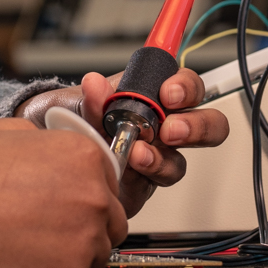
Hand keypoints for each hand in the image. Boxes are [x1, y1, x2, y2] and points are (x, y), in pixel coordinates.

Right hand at [0, 117, 127, 267]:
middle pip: (111, 216)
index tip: (68, 198)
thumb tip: (44, 145)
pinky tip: (25, 261)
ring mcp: (84, 238)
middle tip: (50, 225)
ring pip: (98, 250)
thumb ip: (35, 137)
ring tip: (33, 244)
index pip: (108, 177)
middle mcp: (93, 194)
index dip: (85, 188)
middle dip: (87, 221)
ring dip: (75, 249)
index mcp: (81, 154)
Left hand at [14, 68, 228, 215]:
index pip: (187, 86)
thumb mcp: (82, 101)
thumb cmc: (79, 118)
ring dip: (162, 158)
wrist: (59, 153)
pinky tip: (129, 167)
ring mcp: (159, 156)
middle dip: (195, 127)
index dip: (186, 88)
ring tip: (139, 154)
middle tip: (170, 130)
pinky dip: (144, 175)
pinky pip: (157, 183)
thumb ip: (93, 96)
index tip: (169, 94)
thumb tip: (95, 84)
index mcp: (155, 96)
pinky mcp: (147, 183)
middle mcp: (165, 126)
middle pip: (208, 124)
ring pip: (182, 161)